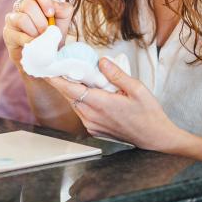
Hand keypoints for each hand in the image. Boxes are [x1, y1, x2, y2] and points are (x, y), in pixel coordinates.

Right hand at [3, 0, 73, 65]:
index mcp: (36, 0)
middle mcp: (21, 6)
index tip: (51, 14)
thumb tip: (54, 7)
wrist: (45, 58)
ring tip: (40, 39)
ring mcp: (12, 19)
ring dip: (35, 32)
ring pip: (22, 18)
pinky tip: (33, 45)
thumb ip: (64, 10)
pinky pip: (18, 34)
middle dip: (41, 22)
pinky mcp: (7, 33)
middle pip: (28, 4)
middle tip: (46, 32)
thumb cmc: (53, 36)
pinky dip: (30, 41)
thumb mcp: (64, 22)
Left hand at [47, 58, 182, 151]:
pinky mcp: (94, 129)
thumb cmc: (148, 115)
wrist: (155, 139)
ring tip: (74, 75)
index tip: (46, 68)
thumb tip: (101, 62)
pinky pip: (81, 111)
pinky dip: (80, 100)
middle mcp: (92, 116)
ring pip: (74, 103)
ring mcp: (92, 125)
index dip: (56, 78)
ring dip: (72, 90)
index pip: (70, 89)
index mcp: (101, 104)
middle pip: (69, 95)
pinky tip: (88, 91)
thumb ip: (116, 74)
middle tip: (59, 65)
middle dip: (62, 80)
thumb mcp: (137, 89)